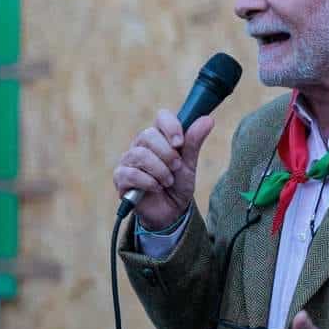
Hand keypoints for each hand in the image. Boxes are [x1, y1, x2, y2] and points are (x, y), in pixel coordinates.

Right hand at [112, 109, 214, 227]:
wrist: (171, 211)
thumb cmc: (178, 184)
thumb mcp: (189, 164)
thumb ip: (194, 142)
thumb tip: (208, 120)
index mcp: (159, 137)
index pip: (161, 117)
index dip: (171, 127)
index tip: (180, 143)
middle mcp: (141, 145)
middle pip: (148, 135)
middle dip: (167, 153)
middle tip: (177, 167)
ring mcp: (129, 160)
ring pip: (139, 154)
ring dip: (159, 170)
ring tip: (168, 181)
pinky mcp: (121, 178)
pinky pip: (131, 173)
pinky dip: (148, 182)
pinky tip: (156, 188)